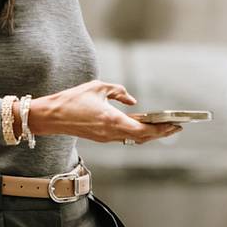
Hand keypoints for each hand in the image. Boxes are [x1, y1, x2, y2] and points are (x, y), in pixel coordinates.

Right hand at [28, 81, 182, 144]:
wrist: (51, 116)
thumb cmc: (72, 100)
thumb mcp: (98, 87)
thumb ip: (118, 92)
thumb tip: (132, 100)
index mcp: (112, 120)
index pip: (143, 130)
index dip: (161, 130)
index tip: (174, 125)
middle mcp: (111, 133)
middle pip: (142, 138)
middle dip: (160, 133)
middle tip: (175, 127)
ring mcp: (105, 137)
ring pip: (133, 139)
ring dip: (148, 134)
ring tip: (162, 127)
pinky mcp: (100, 138)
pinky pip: (123, 137)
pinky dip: (136, 133)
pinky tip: (142, 126)